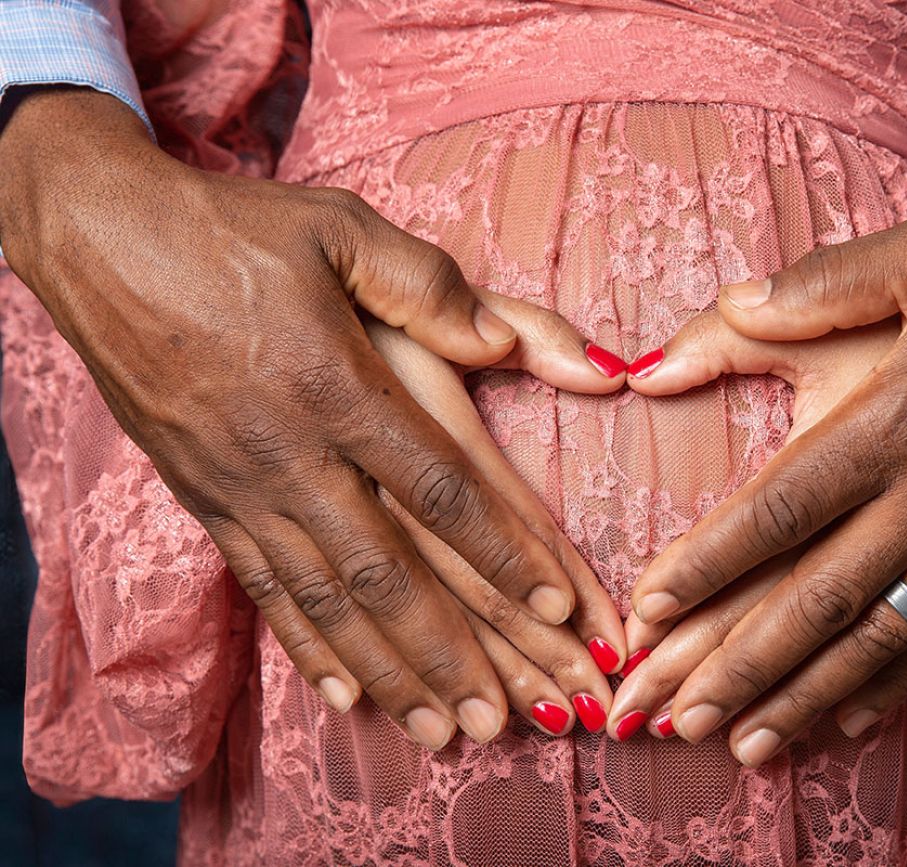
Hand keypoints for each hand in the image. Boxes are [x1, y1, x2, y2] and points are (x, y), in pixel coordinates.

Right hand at [0, 88, 626, 748]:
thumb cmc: (236, 231)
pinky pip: (264, 591)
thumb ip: (430, 290)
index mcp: (338, 383)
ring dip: (392, 673)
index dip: (504, 553)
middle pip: (388, 572)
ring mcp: (243, 486)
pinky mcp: (206, 501)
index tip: (560, 605)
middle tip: (510, 716)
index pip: (440, 488)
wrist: (101, 242)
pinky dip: (308, 651)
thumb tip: (506, 341)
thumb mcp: (341, 230)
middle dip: (454, 652)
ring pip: (328, 601)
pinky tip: (349, 697)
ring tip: (444, 731)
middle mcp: (291, 452)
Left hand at [622, 168, 906, 764]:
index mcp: (898, 420)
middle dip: (739, 663)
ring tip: (745, 745)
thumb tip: (728, 303)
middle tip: (671, 713)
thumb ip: (820, 284)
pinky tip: (849, 719)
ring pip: (877, 640)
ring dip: (805, 697)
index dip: (709, 562)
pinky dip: (894, 686)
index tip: (649, 606)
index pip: (781, 508)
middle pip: (818, 599)